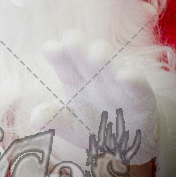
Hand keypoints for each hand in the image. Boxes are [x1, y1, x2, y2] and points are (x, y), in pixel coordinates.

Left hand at [32, 30, 156, 163]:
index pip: (62, 61)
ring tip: (96, 56)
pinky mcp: (140, 96)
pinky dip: (132, 79)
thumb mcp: (72, 125)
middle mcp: (94, 74)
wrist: (129, 137)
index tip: (50, 48)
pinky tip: (125, 76)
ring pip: (110, 64)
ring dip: (103, 58)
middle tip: (71, 38)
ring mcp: (117, 82)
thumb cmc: (93, 123)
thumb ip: (54, 120)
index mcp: (73, 77)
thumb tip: (35, 118)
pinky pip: (137, 85)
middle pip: (84, 55)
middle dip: (78, 46)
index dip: (56, 53)